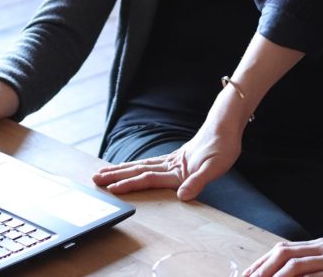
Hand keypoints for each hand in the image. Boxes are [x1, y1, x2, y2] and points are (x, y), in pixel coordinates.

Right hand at [91, 124, 240, 200]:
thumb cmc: (222, 147)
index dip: (130, 184)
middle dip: (116, 175)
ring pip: (141, 165)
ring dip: (122, 170)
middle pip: (138, 170)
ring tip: (105, 172)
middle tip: (96, 179)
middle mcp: (170, 164)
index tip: (112, 189)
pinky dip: (137, 166)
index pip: (148, 178)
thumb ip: (198, 182)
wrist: (226, 127)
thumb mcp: (214, 168)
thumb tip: (183, 196)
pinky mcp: (177, 158)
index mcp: (177, 169)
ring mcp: (172, 160)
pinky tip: (133, 167)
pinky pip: (151, 163)